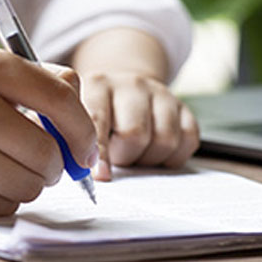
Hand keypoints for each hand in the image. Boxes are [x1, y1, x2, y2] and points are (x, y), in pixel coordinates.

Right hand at [0, 44, 97, 214]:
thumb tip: (85, 124)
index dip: (83, 130)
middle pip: (48, 151)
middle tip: (42, 167)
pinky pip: (2, 205)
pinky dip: (0, 200)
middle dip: (54, 167)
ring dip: (25, 185)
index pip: (61, 97)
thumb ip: (36, 84)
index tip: (85, 149)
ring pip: (28, 184)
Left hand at [79, 70, 199, 180]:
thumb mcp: (76, 116)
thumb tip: (78, 171)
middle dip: (124, 157)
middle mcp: (131, 84)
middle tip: (117, 157)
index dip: (100, 153)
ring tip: (134, 153)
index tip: (101, 176)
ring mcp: (161, 93)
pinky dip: (173, 157)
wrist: (123, 87)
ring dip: (148, 159)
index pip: (98, 121)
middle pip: (134, 135)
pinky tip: (155, 152)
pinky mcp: (184, 106)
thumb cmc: (96, 112)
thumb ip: (73, 138)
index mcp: (98, 85)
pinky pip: (188, 140)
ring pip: (164, 141)